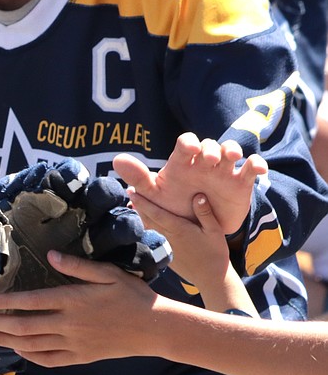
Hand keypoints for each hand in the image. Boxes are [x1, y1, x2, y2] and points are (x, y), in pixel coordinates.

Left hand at [0, 252, 161, 366]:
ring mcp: (74, 343)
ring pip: (32, 345)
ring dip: (5, 341)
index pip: (31, 302)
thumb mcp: (108, 273)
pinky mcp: (81, 358)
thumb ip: (76, 266)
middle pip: (24, 326)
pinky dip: (30, 356)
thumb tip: (49, 255)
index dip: (6, 303)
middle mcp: (70, 324)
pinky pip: (50, 360)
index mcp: (73, 300)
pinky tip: (17, 350)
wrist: (156, 328)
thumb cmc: (132, 295)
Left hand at [113, 134, 265, 233]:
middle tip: (207, 159)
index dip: (188, 143)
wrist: (197, 232)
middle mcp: (204, 162)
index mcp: (183, 163)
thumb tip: (116, 161)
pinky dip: (256, 165)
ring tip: (230, 157)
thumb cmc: (174, 206)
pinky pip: (251, 168)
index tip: (189, 149)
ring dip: (232, 150)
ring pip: (231, 151)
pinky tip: (257, 168)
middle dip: (209, 148)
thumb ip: (139, 178)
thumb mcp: (156, 195)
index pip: (185, 144)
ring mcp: (224, 171)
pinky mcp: (241, 183)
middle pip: (209, 145)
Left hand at [129, 191, 237, 300]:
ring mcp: (165, 246)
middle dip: (138, 205)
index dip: (143, 202)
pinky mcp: (166, 253)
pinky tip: (144, 223)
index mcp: (178, 229)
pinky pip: (152, 237)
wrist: (211, 278)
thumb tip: (198, 195)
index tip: (133, 192)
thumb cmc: (215, 253)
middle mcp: (168, 236)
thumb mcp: (215, 232)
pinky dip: (146, 228)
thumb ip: (205, 213)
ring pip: (149, 228)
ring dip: (140, 216)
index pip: (156, 213)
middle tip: (129, 192)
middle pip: (148, 218)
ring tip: (132, 205)